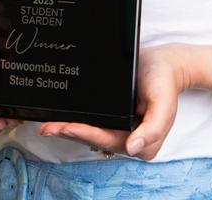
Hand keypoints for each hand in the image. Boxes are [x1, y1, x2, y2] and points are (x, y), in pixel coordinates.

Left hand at [38, 44, 189, 160]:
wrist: (164, 63)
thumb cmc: (164, 82)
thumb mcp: (164, 103)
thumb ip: (154, 129)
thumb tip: (133, 149)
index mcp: (142, 142)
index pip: (108, 140)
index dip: (85, 135)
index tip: (66, 128)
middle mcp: (129, 138)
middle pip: (95, 139)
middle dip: (70, 133)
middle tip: (47, 127)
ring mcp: (120, 127)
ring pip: (91, 132)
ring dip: (69, 128)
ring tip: (48, 124)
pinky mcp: (113, 116)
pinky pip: (93, 121)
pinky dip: (76, 119)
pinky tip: (61, 115)